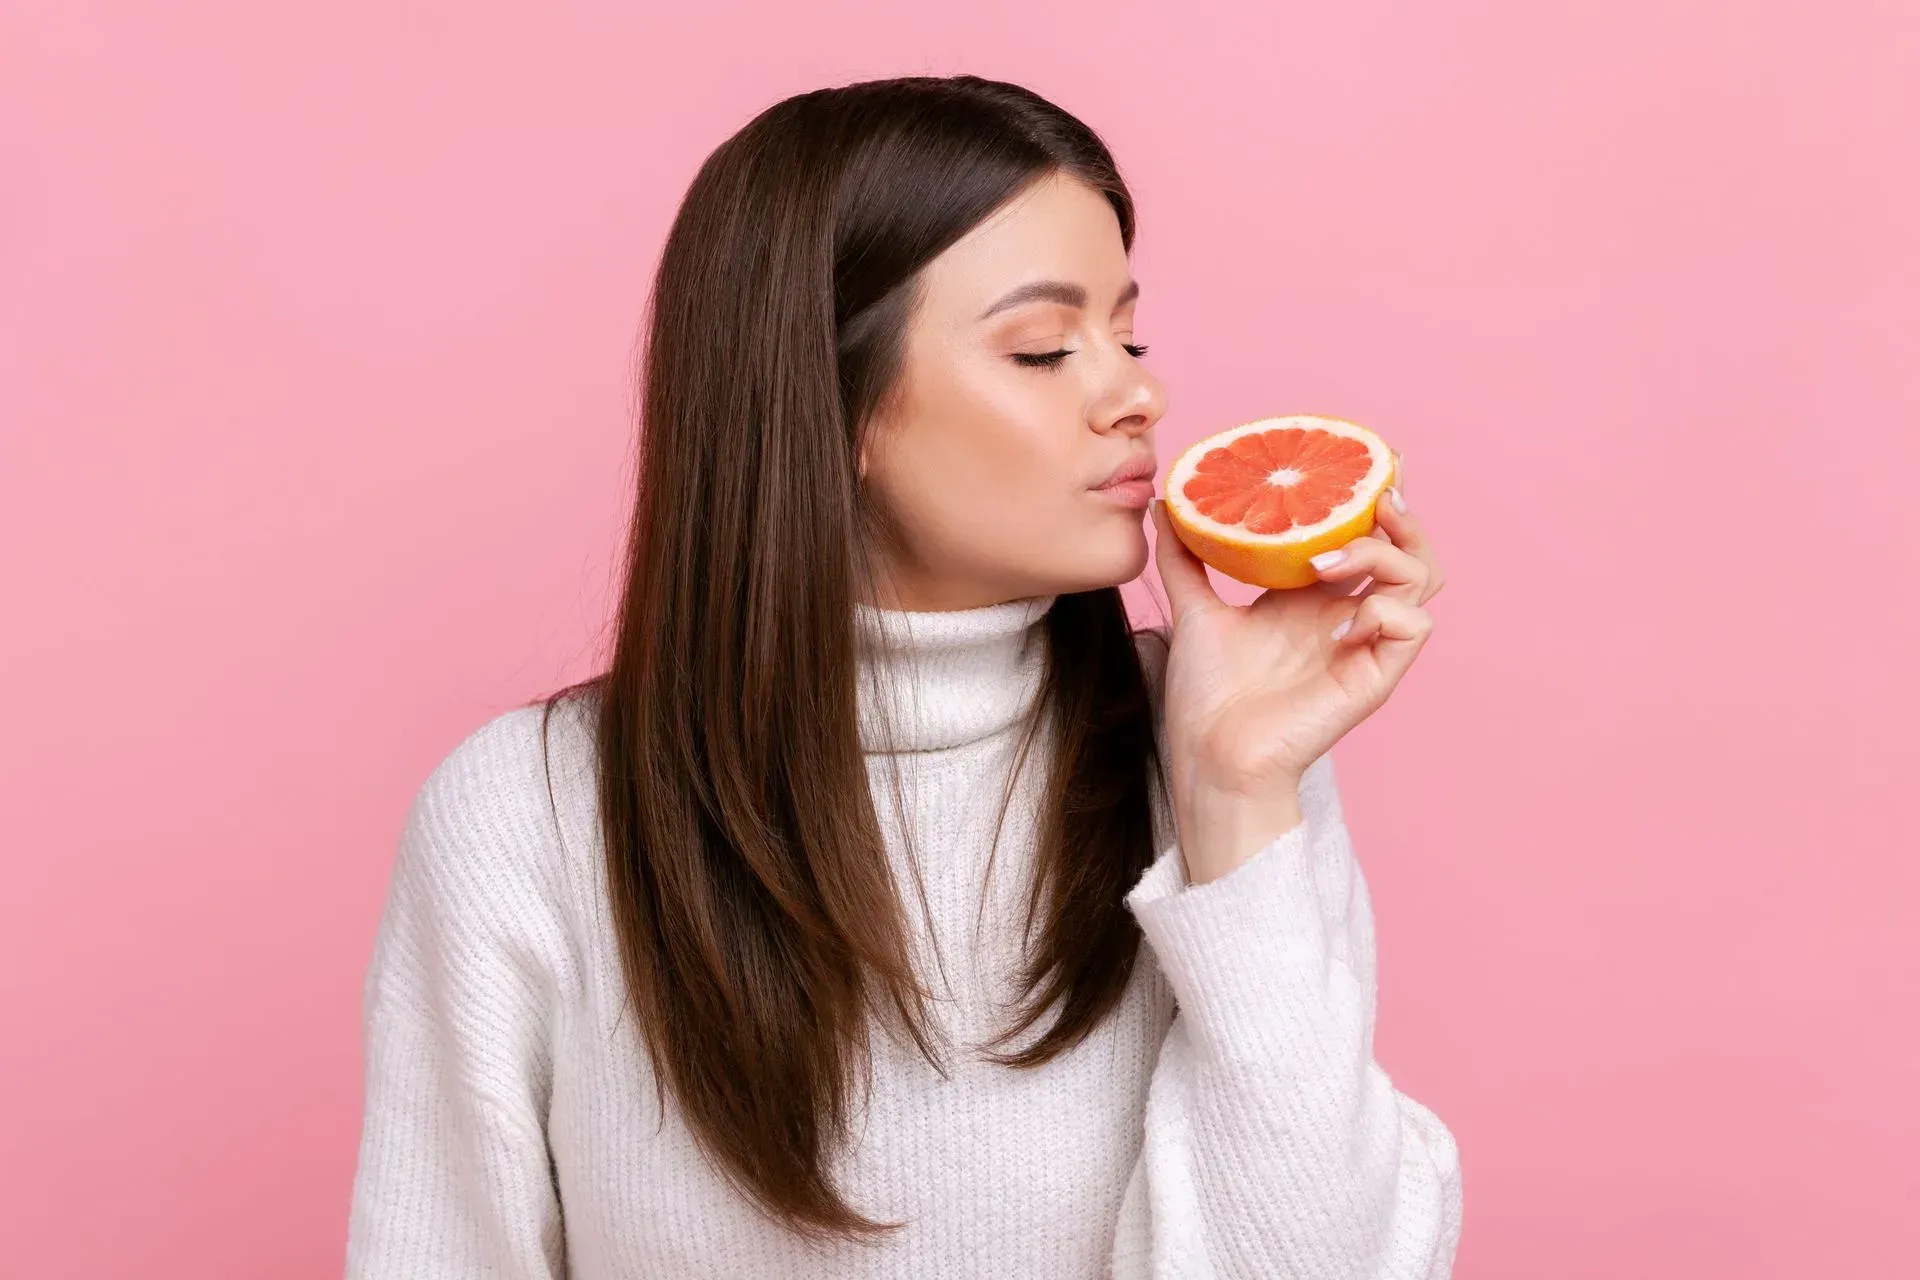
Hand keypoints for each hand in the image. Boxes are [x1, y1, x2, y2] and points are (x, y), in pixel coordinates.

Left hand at [1149, 455, 1444, 879]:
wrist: (1208, 754)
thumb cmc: (1208, 696)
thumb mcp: (1193, 609)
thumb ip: (1184, 557)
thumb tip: (1166, 502)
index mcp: (1315, 599)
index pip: (1366, 536)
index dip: (1374, 499)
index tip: (1362, 460)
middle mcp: (1347, 616)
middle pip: (1409, 550)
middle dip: (1398, 514)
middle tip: (1369, 496)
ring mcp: (1364, 644)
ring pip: (1422, 578)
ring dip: (1385, 552)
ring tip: (1330, 558)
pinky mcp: (1373, 676)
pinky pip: (1412, 625)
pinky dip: (1383, 608)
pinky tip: (1338, 620)